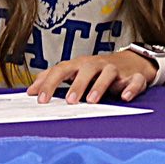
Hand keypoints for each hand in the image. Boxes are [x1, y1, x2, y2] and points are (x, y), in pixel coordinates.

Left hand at [28, 50, 157, 103]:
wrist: (133, 62)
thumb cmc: (97, 71)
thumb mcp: (74, 72)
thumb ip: (53, 79)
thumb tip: (30, 90)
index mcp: (79, 64)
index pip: (61, 70)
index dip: (49, 83)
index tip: (39, 99)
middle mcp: (96, 64)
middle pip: (84, 70)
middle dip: (76, 85)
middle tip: (69, 101)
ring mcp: (115, 69)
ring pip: (107, 73)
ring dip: (99, 86)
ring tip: (92, 101)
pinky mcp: (134, 77)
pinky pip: (134, 81)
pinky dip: (130, 88)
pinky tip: (124, 97)